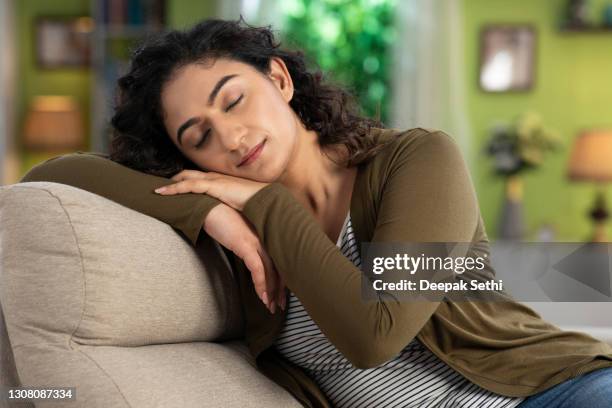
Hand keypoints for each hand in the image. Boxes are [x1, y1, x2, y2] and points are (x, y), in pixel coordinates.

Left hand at [154, 169, 269, 210]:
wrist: (265, 200)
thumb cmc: (257, 203)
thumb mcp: (240, 204)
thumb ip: (231, 206)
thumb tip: (228, 216)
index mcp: (222, 181)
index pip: (200, 178)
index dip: (187, 180)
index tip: (175, 185)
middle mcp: (216, 177)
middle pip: (189, 175)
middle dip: (175, 178)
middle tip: (161, 185)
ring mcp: (213, 180)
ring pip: (185, 178)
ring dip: (170, 183)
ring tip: (156, 190)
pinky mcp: (212, 186)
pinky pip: (187, 185)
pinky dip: (174, 188)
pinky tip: (162, 192)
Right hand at [204, 202, 285, 312]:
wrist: (208, 207)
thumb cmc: (221, 220)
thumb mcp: (237, 235)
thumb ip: (246, 247)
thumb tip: (249, 260)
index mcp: (264, 236)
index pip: (278, 262)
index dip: (281, 280)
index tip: (280, 295)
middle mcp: (264, 239)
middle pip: (278, 268)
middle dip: (279, 290)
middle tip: (279, 306)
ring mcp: (256, 241)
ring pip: (270, 272)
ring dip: (270, 292)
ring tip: (269, 307)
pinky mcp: (246, 245)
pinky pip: (257, 269)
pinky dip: (261, 284)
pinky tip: (261, 297)